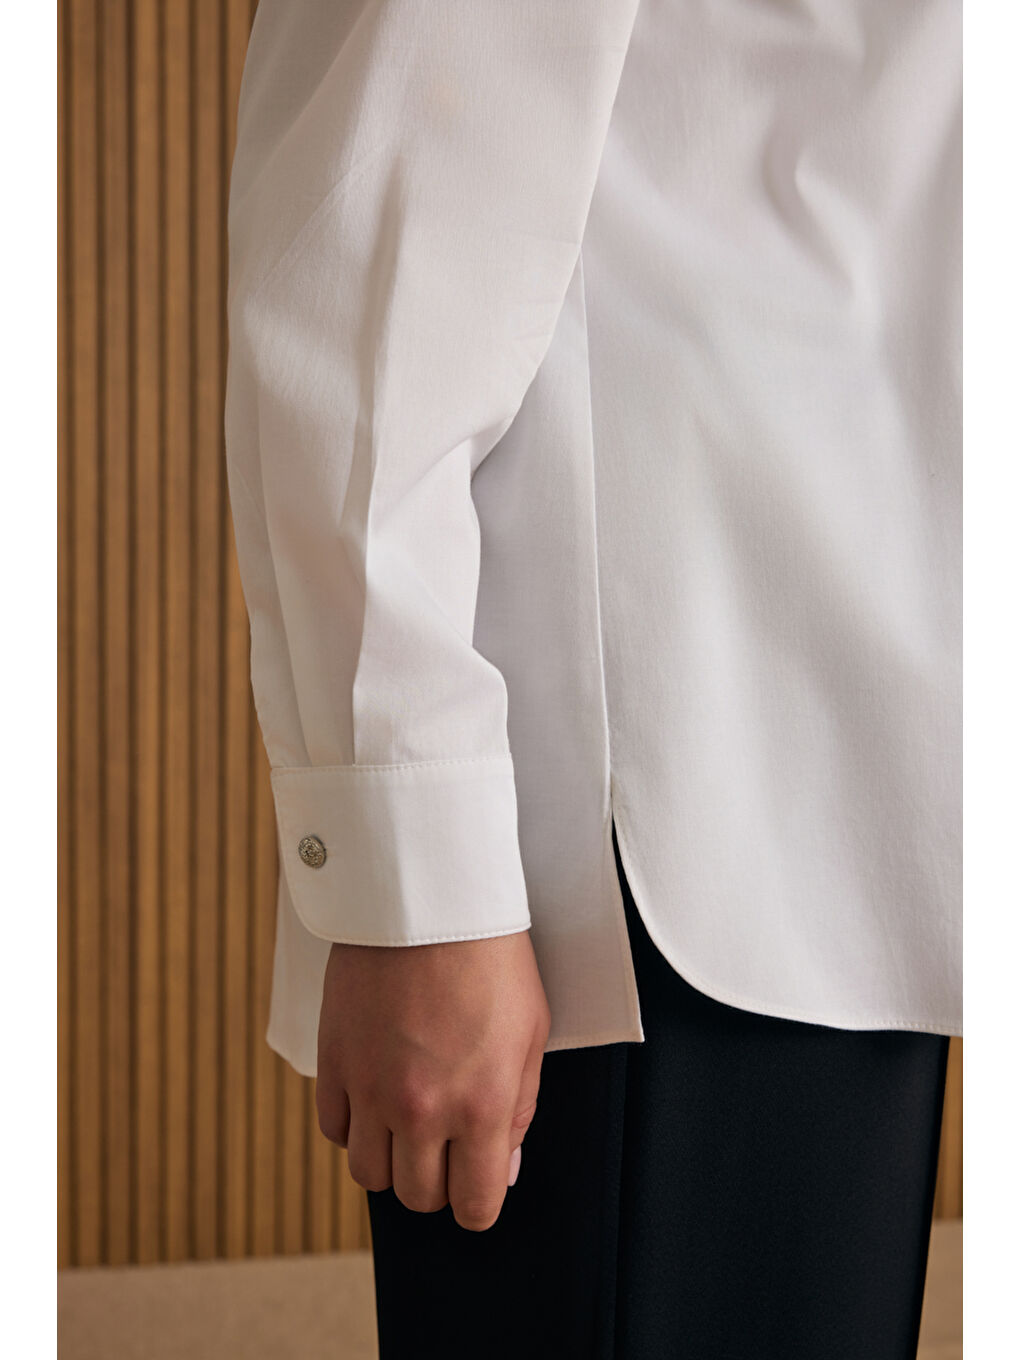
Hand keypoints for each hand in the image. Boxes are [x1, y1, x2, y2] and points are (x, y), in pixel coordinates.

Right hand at [315, 928, 551, 1231]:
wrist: (430, 900)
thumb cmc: (490, 956)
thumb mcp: (532, 1032)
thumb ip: (519, 1109)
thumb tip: (501, 1168)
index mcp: (480, 1106)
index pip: (473, 1206)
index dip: (479, 1203)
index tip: (477, 1184)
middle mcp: (421, 1109)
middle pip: (416, 1197)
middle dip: (436, 1181)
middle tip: (447, 1145)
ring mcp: (370, 1088)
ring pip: (369, 1174)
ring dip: (392, 1158)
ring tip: (408, 1122)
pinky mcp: (334, 1061)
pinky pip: (334, 1129)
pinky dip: (354, 1124)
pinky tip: (376, 1096)